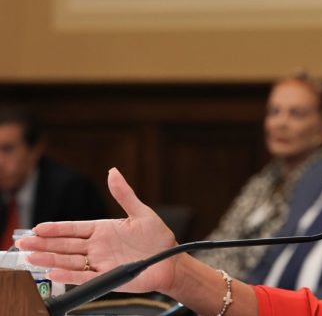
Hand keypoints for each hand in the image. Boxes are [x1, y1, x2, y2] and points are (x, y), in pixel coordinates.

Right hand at [18, 168, 178, 293]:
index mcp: (103, 230)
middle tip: (23, 244)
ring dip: (49, 259)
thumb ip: (124, 194)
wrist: (171, 261)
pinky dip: (68, 275)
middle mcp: (98, 247)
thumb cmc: (158, 238)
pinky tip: (53, 272)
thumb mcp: (141, 212)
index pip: (74, 229)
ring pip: (69, 260)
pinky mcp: (107, 277)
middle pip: (65, 245)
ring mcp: (101, 262)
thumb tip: (113, 172)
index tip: (38, 228)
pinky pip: (84, 277)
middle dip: (44, 244)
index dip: (56, 228)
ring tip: (30, 258)